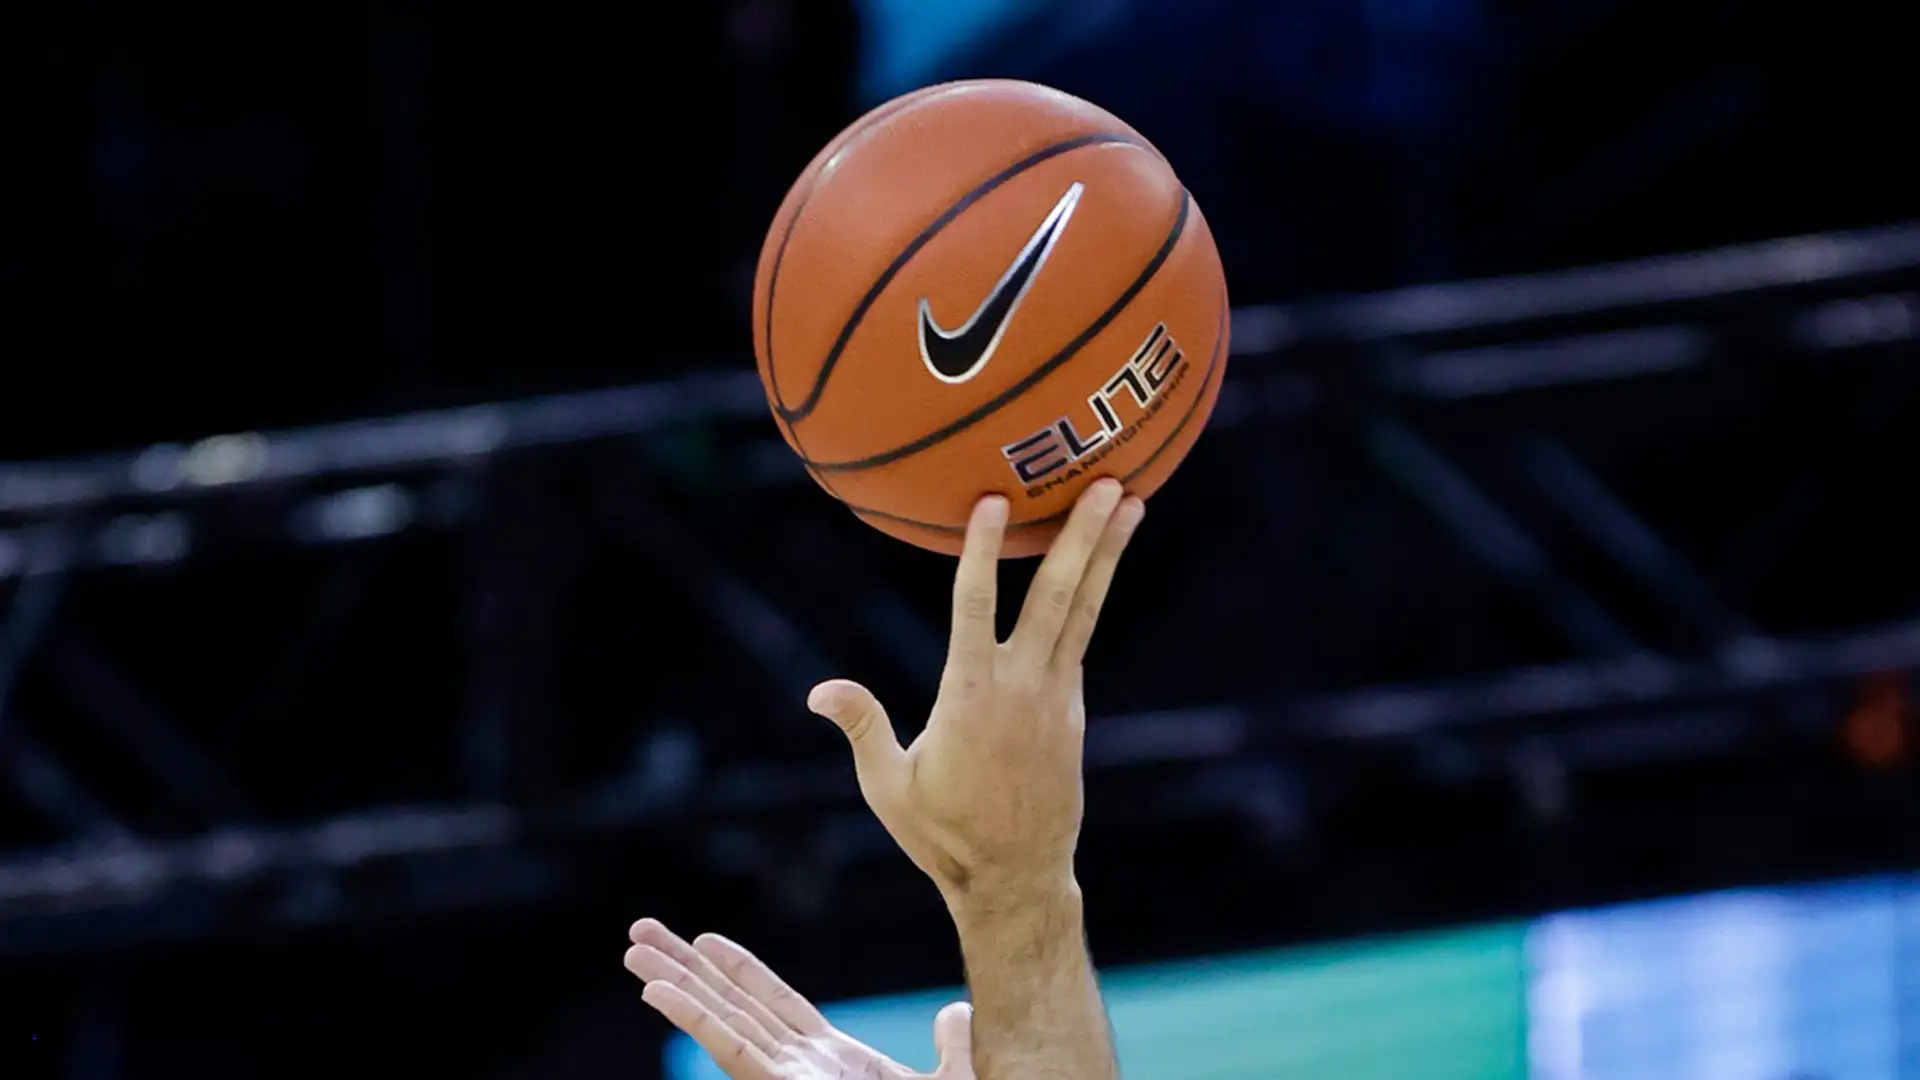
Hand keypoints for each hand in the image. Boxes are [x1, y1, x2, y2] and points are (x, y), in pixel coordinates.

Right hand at [626, 918, 973, 1079]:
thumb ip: (952, 1046)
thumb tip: (955, 1011)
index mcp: (833, 1062)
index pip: (777, 1005)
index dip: (742, 971)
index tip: (705, 939)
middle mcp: (799, 1068)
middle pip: (733, 1005)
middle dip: (687, 970)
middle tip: (641, 932)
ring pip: (720, 1023)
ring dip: (675, 987)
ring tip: (633, 953)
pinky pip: (730, 1050)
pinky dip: (693, 1020)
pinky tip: (657, 993)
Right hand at [808, 479, 1142, 902]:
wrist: (1015, 878)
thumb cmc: (942, 835)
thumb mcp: (890, 786)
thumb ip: (862, 727)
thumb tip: (819, 690)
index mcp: (969, 695)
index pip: (974, 607)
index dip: (983, 551)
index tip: (993, 502)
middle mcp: (1021, 687)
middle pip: (1056, 595)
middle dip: (1082, 535)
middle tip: (1109, 480)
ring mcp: (1055, 697)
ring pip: (1082, 610)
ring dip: (1106, 553)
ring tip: (1131, 502)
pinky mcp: (1072, 711)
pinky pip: (1080, 637)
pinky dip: (1091, 595)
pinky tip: (1099, 565)